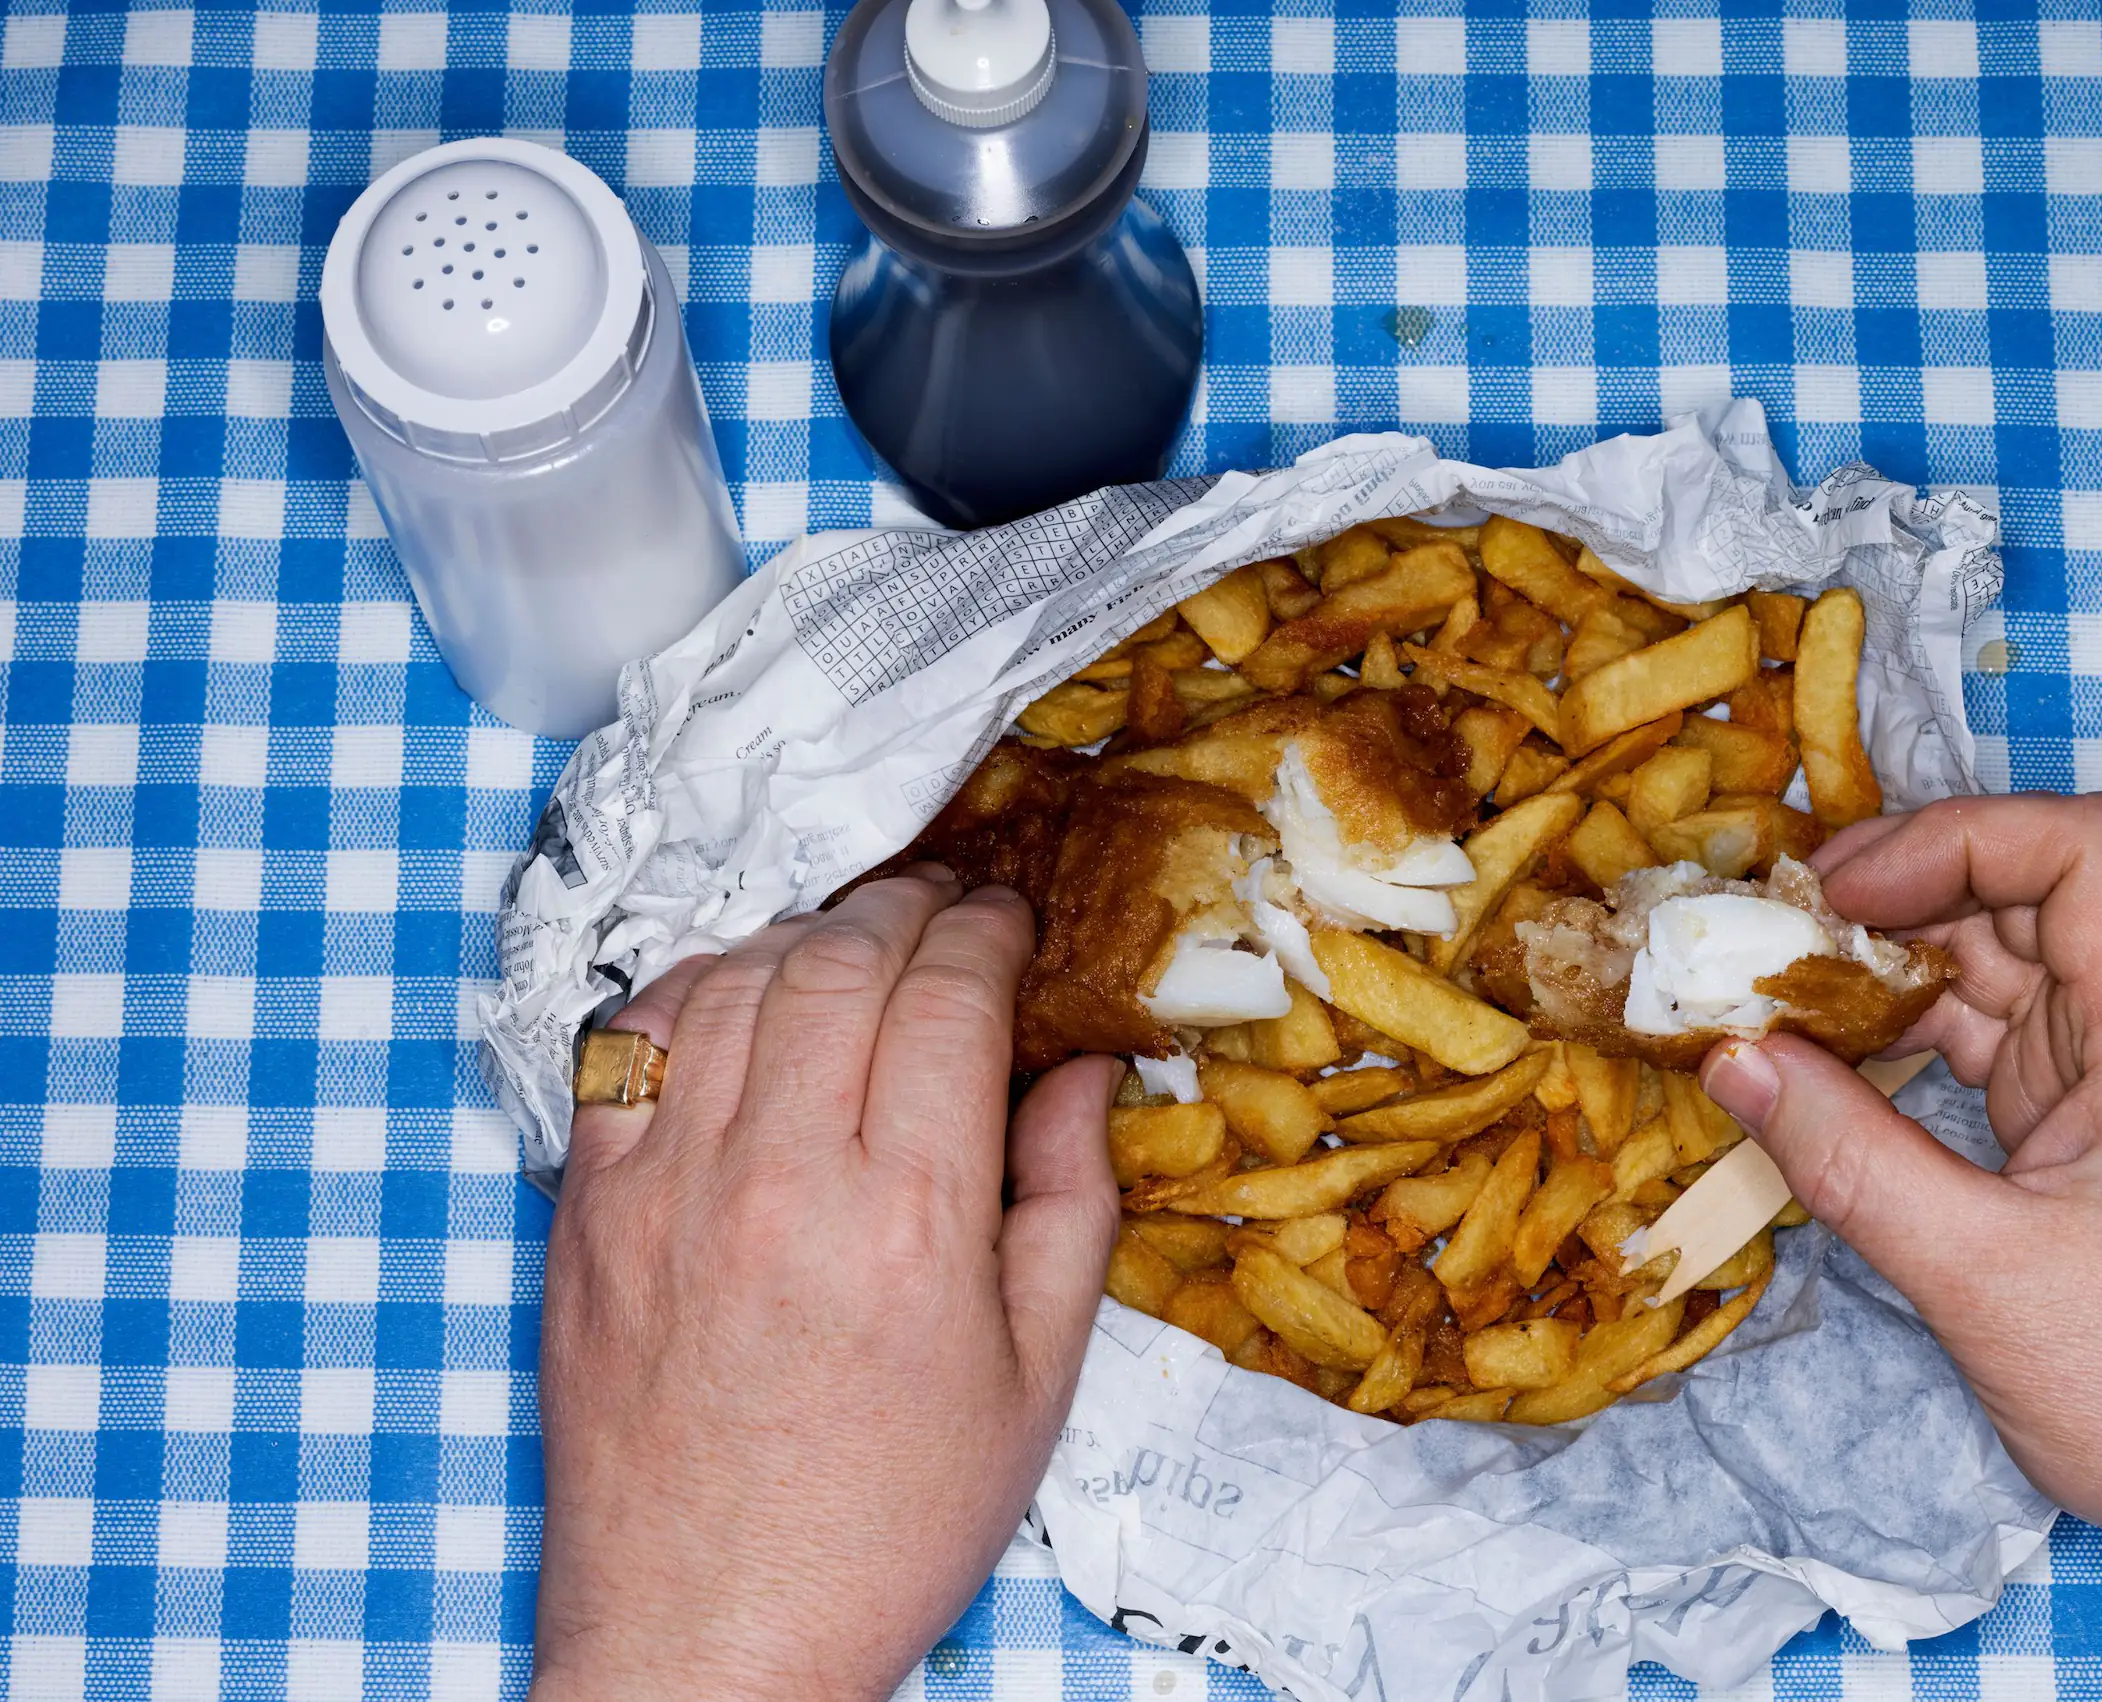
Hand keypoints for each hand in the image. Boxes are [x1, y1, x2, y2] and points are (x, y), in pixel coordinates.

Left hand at [530, 871, 1119, 1701]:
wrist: (709, 1639)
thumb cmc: (886, 1524)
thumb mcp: (1035, 1380)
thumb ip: (1069, 1202)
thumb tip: (1081, 1069)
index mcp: (913, 1220)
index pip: (950, 996)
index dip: (991, 933)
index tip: (1013, 923)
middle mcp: (782, 1180)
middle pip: (843, 960)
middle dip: (909, 908)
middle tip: (947, 907)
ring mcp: (666, 1189)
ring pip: (735, 980)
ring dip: (805, 935)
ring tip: (853, 944)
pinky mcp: (587, 1215)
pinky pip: (629, 1045)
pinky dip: (692, 991)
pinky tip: (738, 999)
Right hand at [1704, 794, 2101, 1701]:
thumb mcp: (1981, 1278)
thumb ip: (1848, 1157)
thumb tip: (1730, 1058)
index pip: (2082, 850)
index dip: (1953, 837)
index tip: (1838, 890)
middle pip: (2030, 888)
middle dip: (1896, 895)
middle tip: (1770, 932)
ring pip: (2006, 954)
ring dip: (1893, 961)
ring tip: (1775, 988)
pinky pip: (2000, 1026)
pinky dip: (1915, 1026)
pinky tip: (1829, 1051)